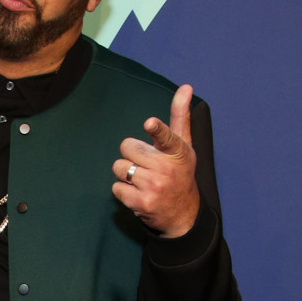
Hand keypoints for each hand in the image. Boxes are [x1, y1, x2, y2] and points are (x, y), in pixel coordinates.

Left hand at [112, 84, 199, 236]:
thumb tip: (185, 87)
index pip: (166, 136)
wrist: (183, 213)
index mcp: (177, 151)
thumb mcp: (184, 145)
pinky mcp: (141, 203)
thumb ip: (180, 116)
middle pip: (127, 147)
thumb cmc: (180, 173)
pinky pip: (116, 187)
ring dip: (125, 173)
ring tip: (142, 180)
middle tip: (146, 164)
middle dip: (131, 154)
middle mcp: (167, 168)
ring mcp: (154, 187)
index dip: (157, 129)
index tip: (150, 123)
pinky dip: (123, 190)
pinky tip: (137, 193)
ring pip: (119, 167)